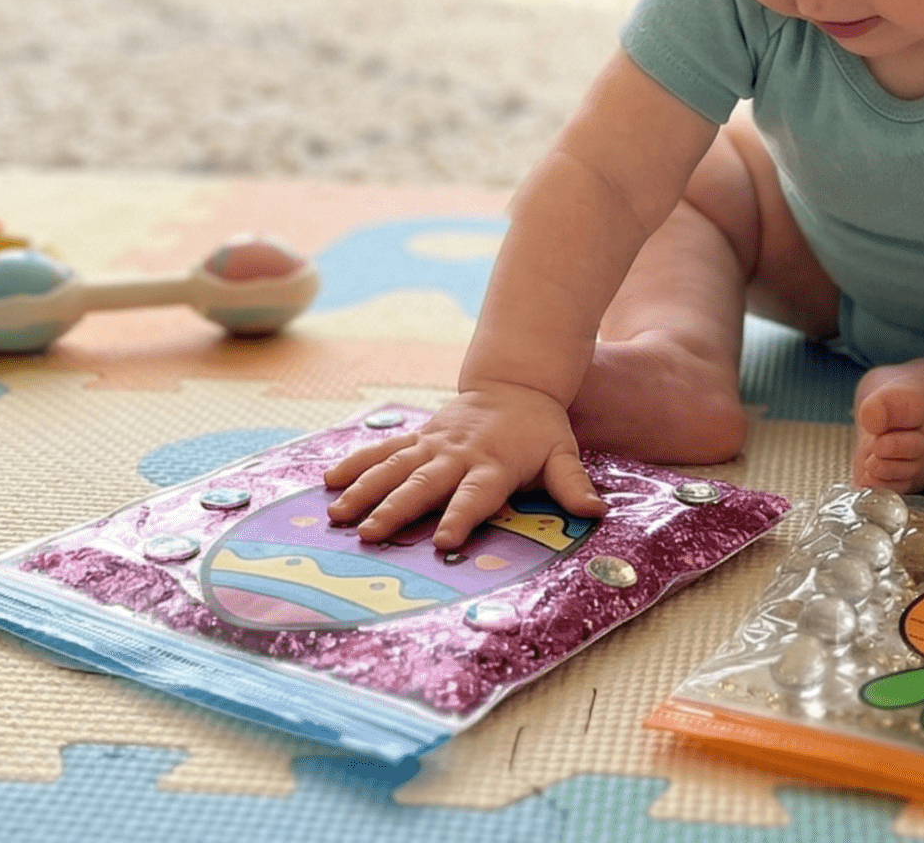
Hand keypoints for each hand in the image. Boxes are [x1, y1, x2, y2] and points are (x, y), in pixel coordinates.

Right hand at [323, 383, 609, 546]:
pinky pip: (382, 451)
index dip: (461, 516)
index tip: (445, 541)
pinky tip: (328, 482)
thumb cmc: (539, 430)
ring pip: (394, 468)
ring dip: (365, 491)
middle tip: (369, 534)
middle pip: (424, 484)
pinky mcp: (417, 438)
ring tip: (339, 516)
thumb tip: (595, 512)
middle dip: (396, 509)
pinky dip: (356, 464)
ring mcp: (432, 444)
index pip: (476, 495)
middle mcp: (457, 455)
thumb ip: (572, 484)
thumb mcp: (563, 453)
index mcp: (493, 464)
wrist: (514, 383)